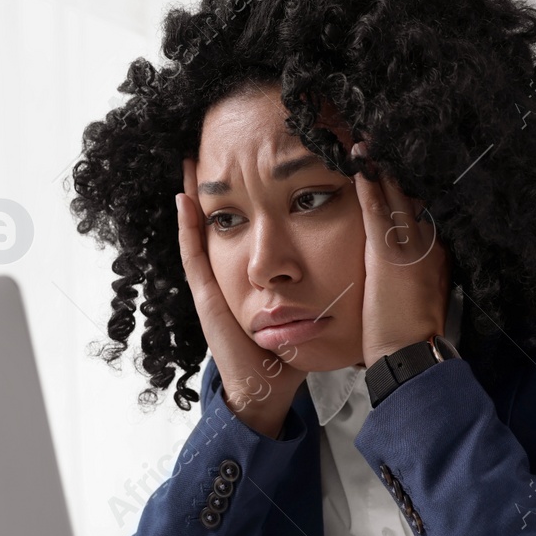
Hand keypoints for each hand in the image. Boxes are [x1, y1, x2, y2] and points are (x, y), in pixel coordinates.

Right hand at [175, 158, 306, 437]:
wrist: (267, 386)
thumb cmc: (288, 351)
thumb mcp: (305, 305)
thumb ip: (319, 281)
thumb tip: (350, 255)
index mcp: (248, 278)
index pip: (241, 228)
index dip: (238, 197)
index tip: (242, 162)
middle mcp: (226, 277)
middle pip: (217, 223)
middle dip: (212, 188)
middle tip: (207, 150)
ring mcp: (211, 286)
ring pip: (198, 233)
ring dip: (192, 199)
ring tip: (189, 163)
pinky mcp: (207, 298)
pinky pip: (194, 257)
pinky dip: (188, 229)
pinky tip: (185, 202)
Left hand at [352, 142, 451, 367]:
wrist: (410, 356)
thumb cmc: (409, 335)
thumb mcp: (422, 298)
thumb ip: (418, 275)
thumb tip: (408, 268)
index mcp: (440, 254)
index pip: (426, 210)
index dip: (411, 185)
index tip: (400, 163)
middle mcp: (430, 244)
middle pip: (414, 195)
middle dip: (397, 169)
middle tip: (383, 138)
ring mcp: (410, 247)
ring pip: (396, 196)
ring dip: (380, 167)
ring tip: (367, 142)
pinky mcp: (388, 254)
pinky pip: (377, 209)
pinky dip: (368, 183)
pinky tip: (359, 163)